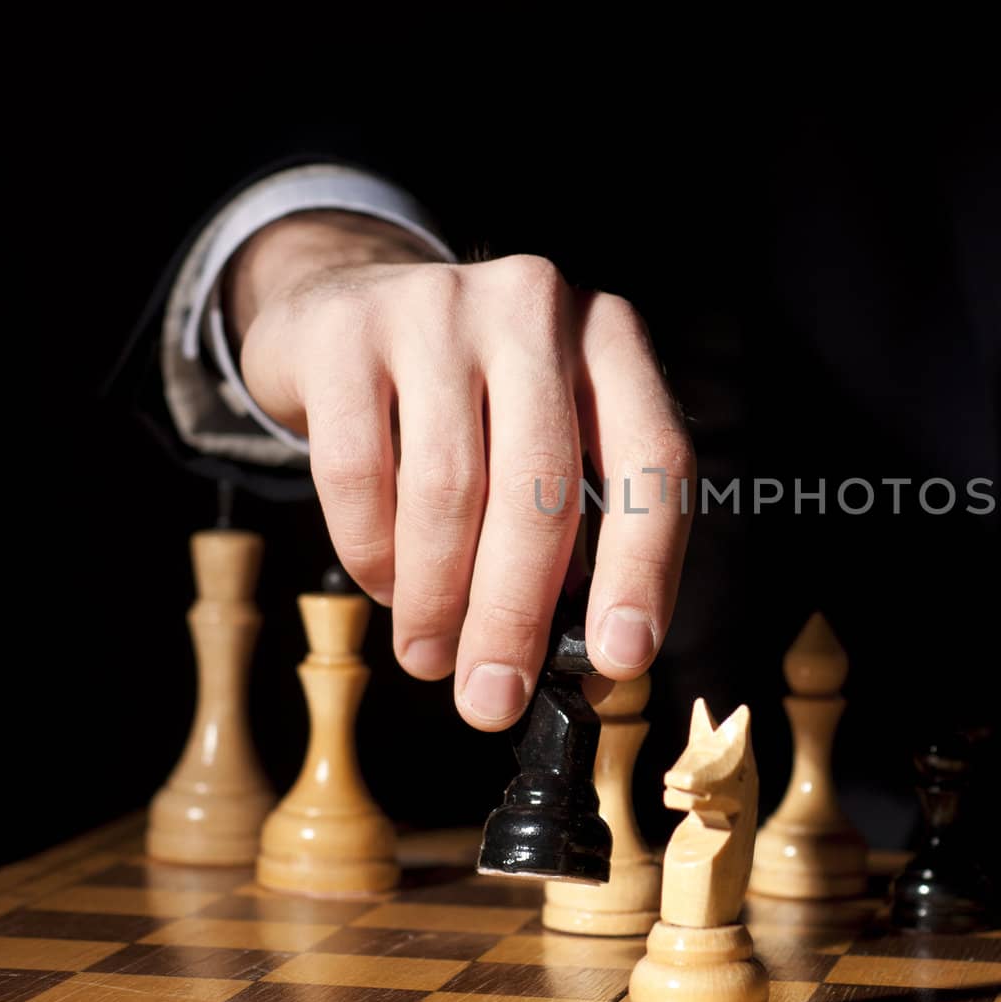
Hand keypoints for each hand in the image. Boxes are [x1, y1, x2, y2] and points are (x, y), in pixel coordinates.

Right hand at [229, 211, 693, 731]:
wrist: (350, 303)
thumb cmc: (472, 401)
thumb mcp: (545, 438)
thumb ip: (579, 532)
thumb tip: (590, 666)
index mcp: (612, 341)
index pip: (653, 460)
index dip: (644, 567)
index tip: (619, 657)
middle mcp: (536, 308)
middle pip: (543, 487)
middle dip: (516, 615)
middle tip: (493, 698)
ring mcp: (439, 307)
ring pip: (449, 488)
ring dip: (437, 598)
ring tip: (432, 654)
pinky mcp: (347, 331)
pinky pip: (359, 473)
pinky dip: (372, 552)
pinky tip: (385, 586)